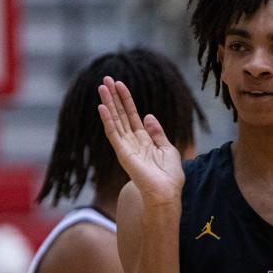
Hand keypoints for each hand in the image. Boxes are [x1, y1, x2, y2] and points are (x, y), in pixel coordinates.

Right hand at [98, 77, 183, 206]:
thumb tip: (148, 115)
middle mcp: (132, 142)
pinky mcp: (122, 153)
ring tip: (102, 87)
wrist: (167, 192)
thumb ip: (157, 132)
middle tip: (105, 79)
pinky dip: (107, 120)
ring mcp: (126, 147)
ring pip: (114, 120)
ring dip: (108, 103)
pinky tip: (102, 107)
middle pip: (120, 114)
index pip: (131, 115)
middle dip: (113, 97)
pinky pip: (113, 133)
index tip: (120, 84)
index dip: (126, 99)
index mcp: (143, 140)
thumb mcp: (167, 148)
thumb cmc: (170, 176)